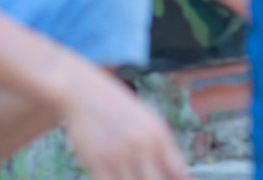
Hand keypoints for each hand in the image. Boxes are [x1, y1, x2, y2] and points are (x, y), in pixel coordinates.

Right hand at [64, 72, 188, 179]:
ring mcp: (119, 155)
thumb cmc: (117, 108)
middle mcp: (142, 145)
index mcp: (158, 135)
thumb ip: (162, 146)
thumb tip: (178, 174)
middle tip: (147, 177)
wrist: (83, 92)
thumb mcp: (147, 120)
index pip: (178, 171)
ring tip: (132, 176)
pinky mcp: (97, 162)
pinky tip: (115, 177)